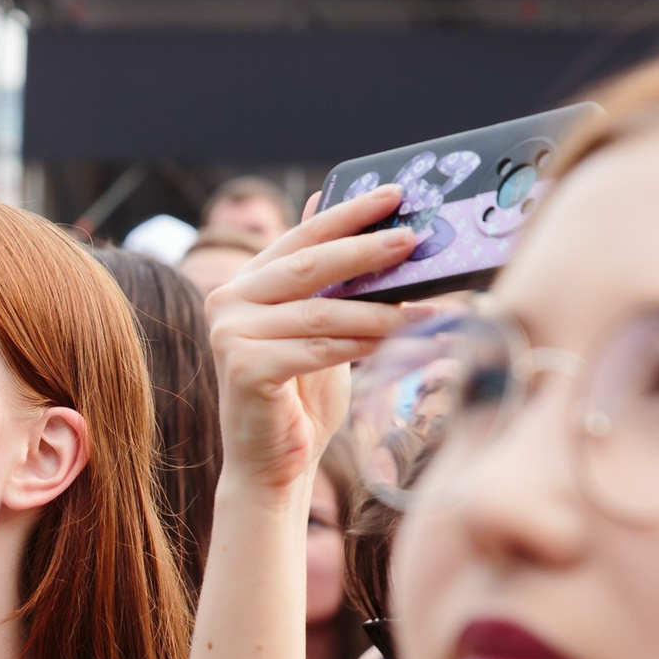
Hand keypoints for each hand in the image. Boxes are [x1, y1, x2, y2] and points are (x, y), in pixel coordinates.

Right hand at [201, 186, 420, 504]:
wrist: (273, 463)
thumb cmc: (301, 395)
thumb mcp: (316, 326)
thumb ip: (322, 277)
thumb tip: (329, 204)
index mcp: (245, 283)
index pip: (301, 237)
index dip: (347, 213)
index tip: (394, 195)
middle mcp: (228, 301)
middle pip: (308, 266)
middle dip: (366, 251)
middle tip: (414, 240)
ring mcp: (230, 335)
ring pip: (320, 313)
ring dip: (381, 310)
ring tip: (430, 308)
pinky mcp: (244, 369)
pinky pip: (318, 349)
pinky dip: (364, 345)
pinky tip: (401, 343)